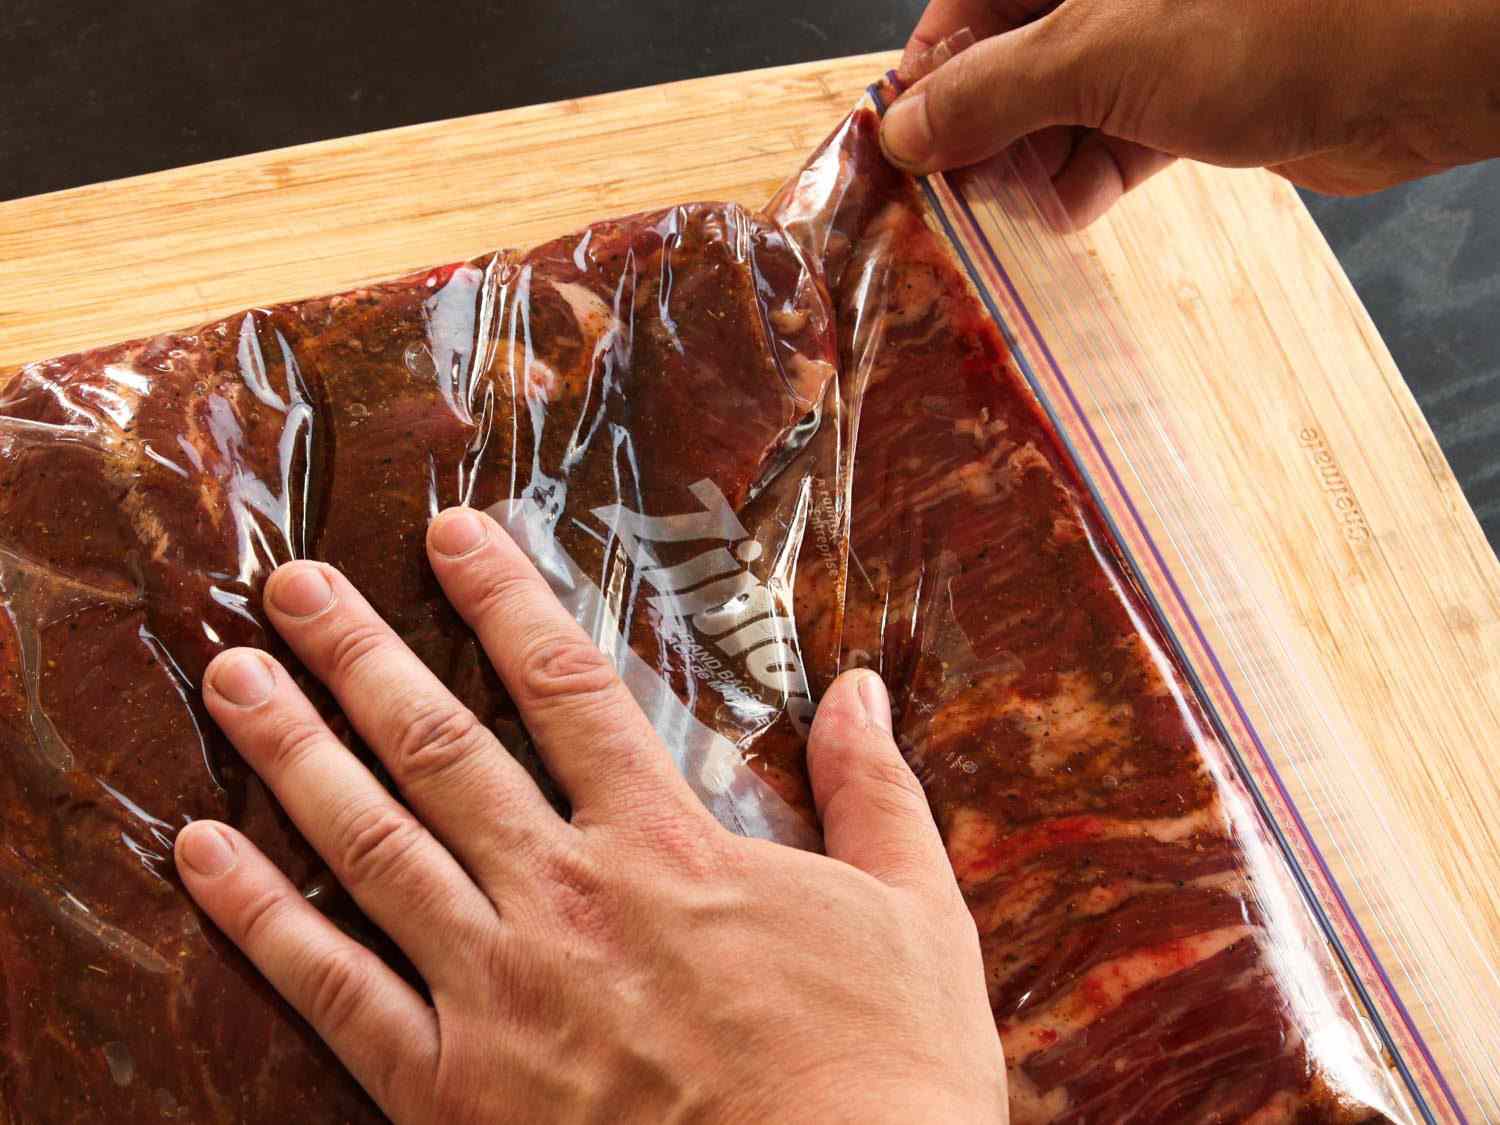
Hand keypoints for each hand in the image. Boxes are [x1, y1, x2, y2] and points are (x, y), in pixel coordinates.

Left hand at [172, 507, 1006, 1123]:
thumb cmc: (884, 1075)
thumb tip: (860, 688)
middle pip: (440, 746)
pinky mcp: (451, 1089)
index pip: (567, 687)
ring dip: (293, 752)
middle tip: (291, 585)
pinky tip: (199, 854)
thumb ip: (875, 793)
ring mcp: (498, 990)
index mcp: (667, 845)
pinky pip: (332, 989)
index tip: (447, 533)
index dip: (503, 597)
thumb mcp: (915, 913)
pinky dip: (258, 917)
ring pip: (370, 844)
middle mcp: (565, 895)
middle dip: (359, 654)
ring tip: (231, 679)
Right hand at [885, 0, 1499, 225]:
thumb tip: (909, 127)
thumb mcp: (1100, 52)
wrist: (1418, 65)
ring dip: (1027, 167)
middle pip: (1011, 57)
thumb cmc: (1281, 20)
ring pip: (1061, 107)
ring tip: (1000, 217)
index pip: (970, 0)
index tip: (900, 140)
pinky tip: (1061, 217)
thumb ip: (994, 91)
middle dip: (978, 130)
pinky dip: (1085, 181)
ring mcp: (1159, 40)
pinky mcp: (1196, 94)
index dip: (931, 71)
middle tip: (946, 193)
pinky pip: (1114, 140)